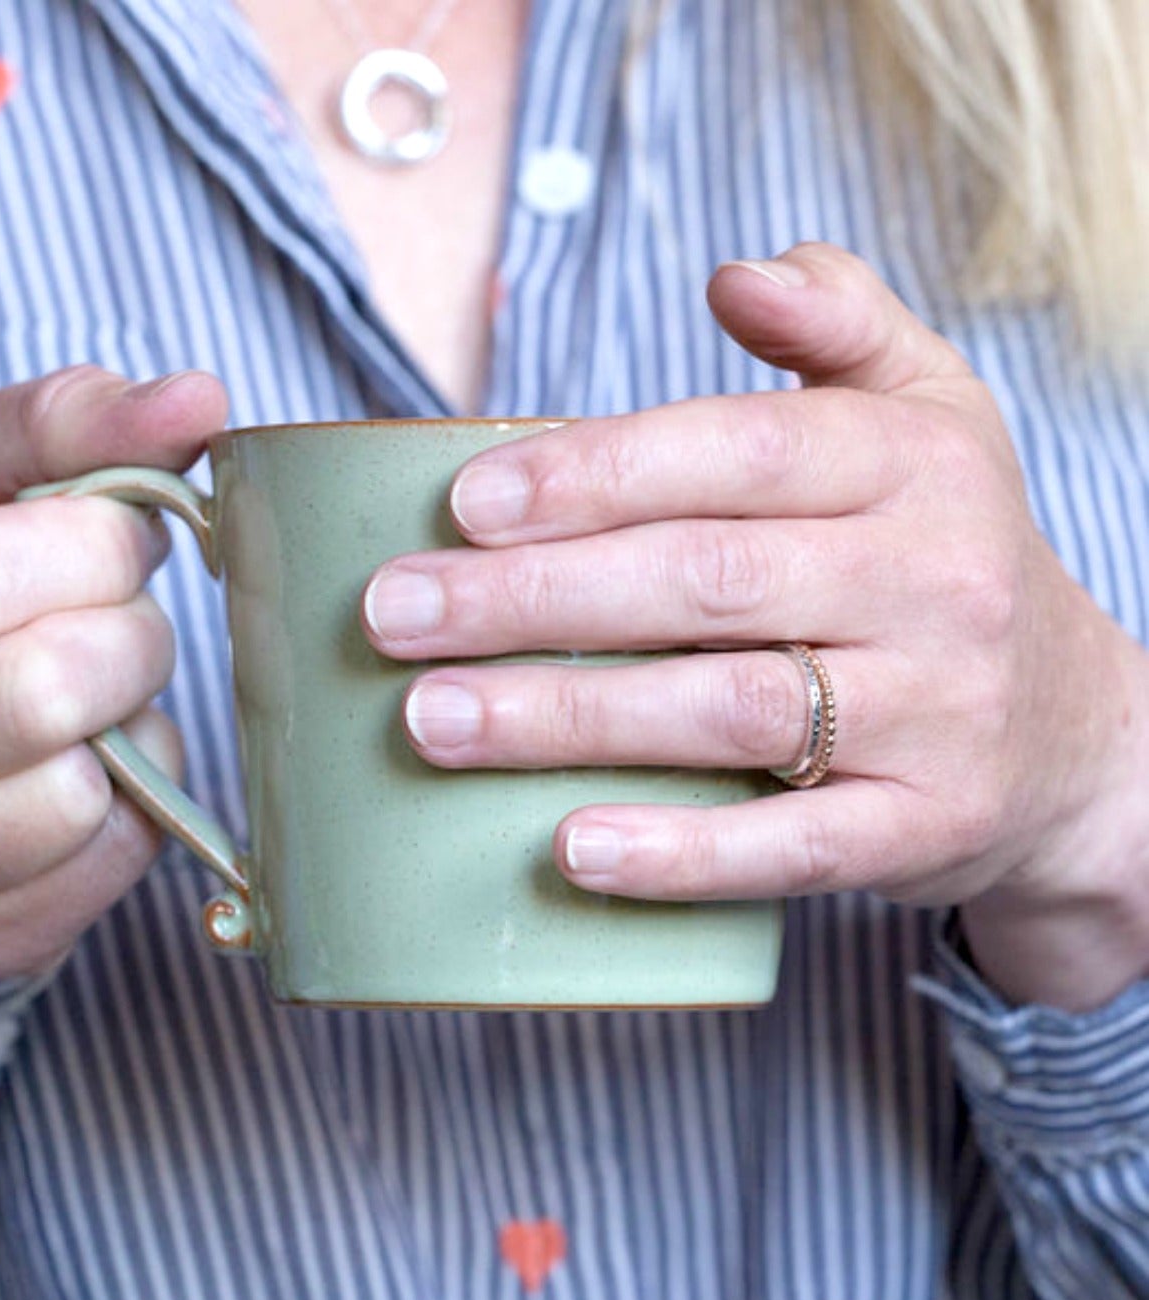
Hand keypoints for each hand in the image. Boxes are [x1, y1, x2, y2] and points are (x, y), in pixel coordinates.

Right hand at [0, 366, 228, 986]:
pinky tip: (101, 777)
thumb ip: (66, 424)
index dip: (91, 549)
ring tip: (107, 703)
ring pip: (73, 795)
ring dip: (133, 732)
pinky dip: (137, 812)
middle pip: (37, 689)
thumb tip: (199, 398)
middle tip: (129, 626)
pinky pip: (104, 868)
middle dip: (130, 643)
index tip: (125, 537)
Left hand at [362, 244, 1148, 1009]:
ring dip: (568, 718)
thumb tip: (733, 273)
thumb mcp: (928, 417)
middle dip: (533, 600)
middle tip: (395, 617)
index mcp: (911, 464)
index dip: (591, 476)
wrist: (1077, 737)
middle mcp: (933, 580)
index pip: (733, 453)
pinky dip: (680, 852)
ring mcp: (935, 713)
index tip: (462, 506)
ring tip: (432, 721)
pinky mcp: (922, 829)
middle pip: (705, 582)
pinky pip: (792, 847)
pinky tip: (569, 849)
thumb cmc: (944, 561)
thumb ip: (840, 326)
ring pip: (730, 709)